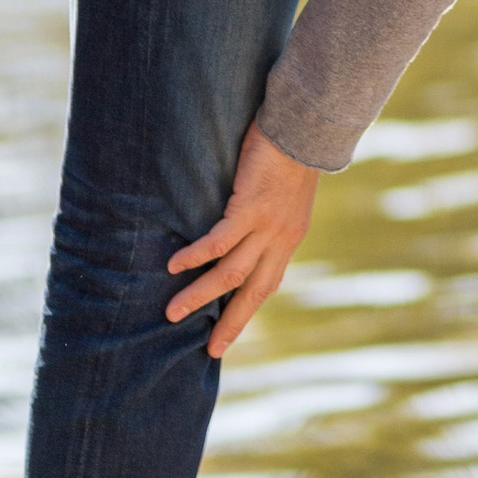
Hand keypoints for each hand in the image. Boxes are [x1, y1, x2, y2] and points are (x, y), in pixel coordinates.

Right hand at [166, 121, 321, 357]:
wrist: (304, 127)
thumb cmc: (290, 152)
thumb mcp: (286, 194)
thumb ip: (269, 216)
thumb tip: (246, 227)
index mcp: (289, 238)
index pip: (266, 284)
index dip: (246, 311)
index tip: (228, 335)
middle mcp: (281, 239)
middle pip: (252, 292)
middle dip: (230, 322)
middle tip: (210, 350)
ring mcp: (267, 226)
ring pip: (231, 273)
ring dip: (201, 295)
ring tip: (172, 312)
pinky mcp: (251, 207)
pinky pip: (220, 241)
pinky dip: (197, 256)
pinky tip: (176, 266)